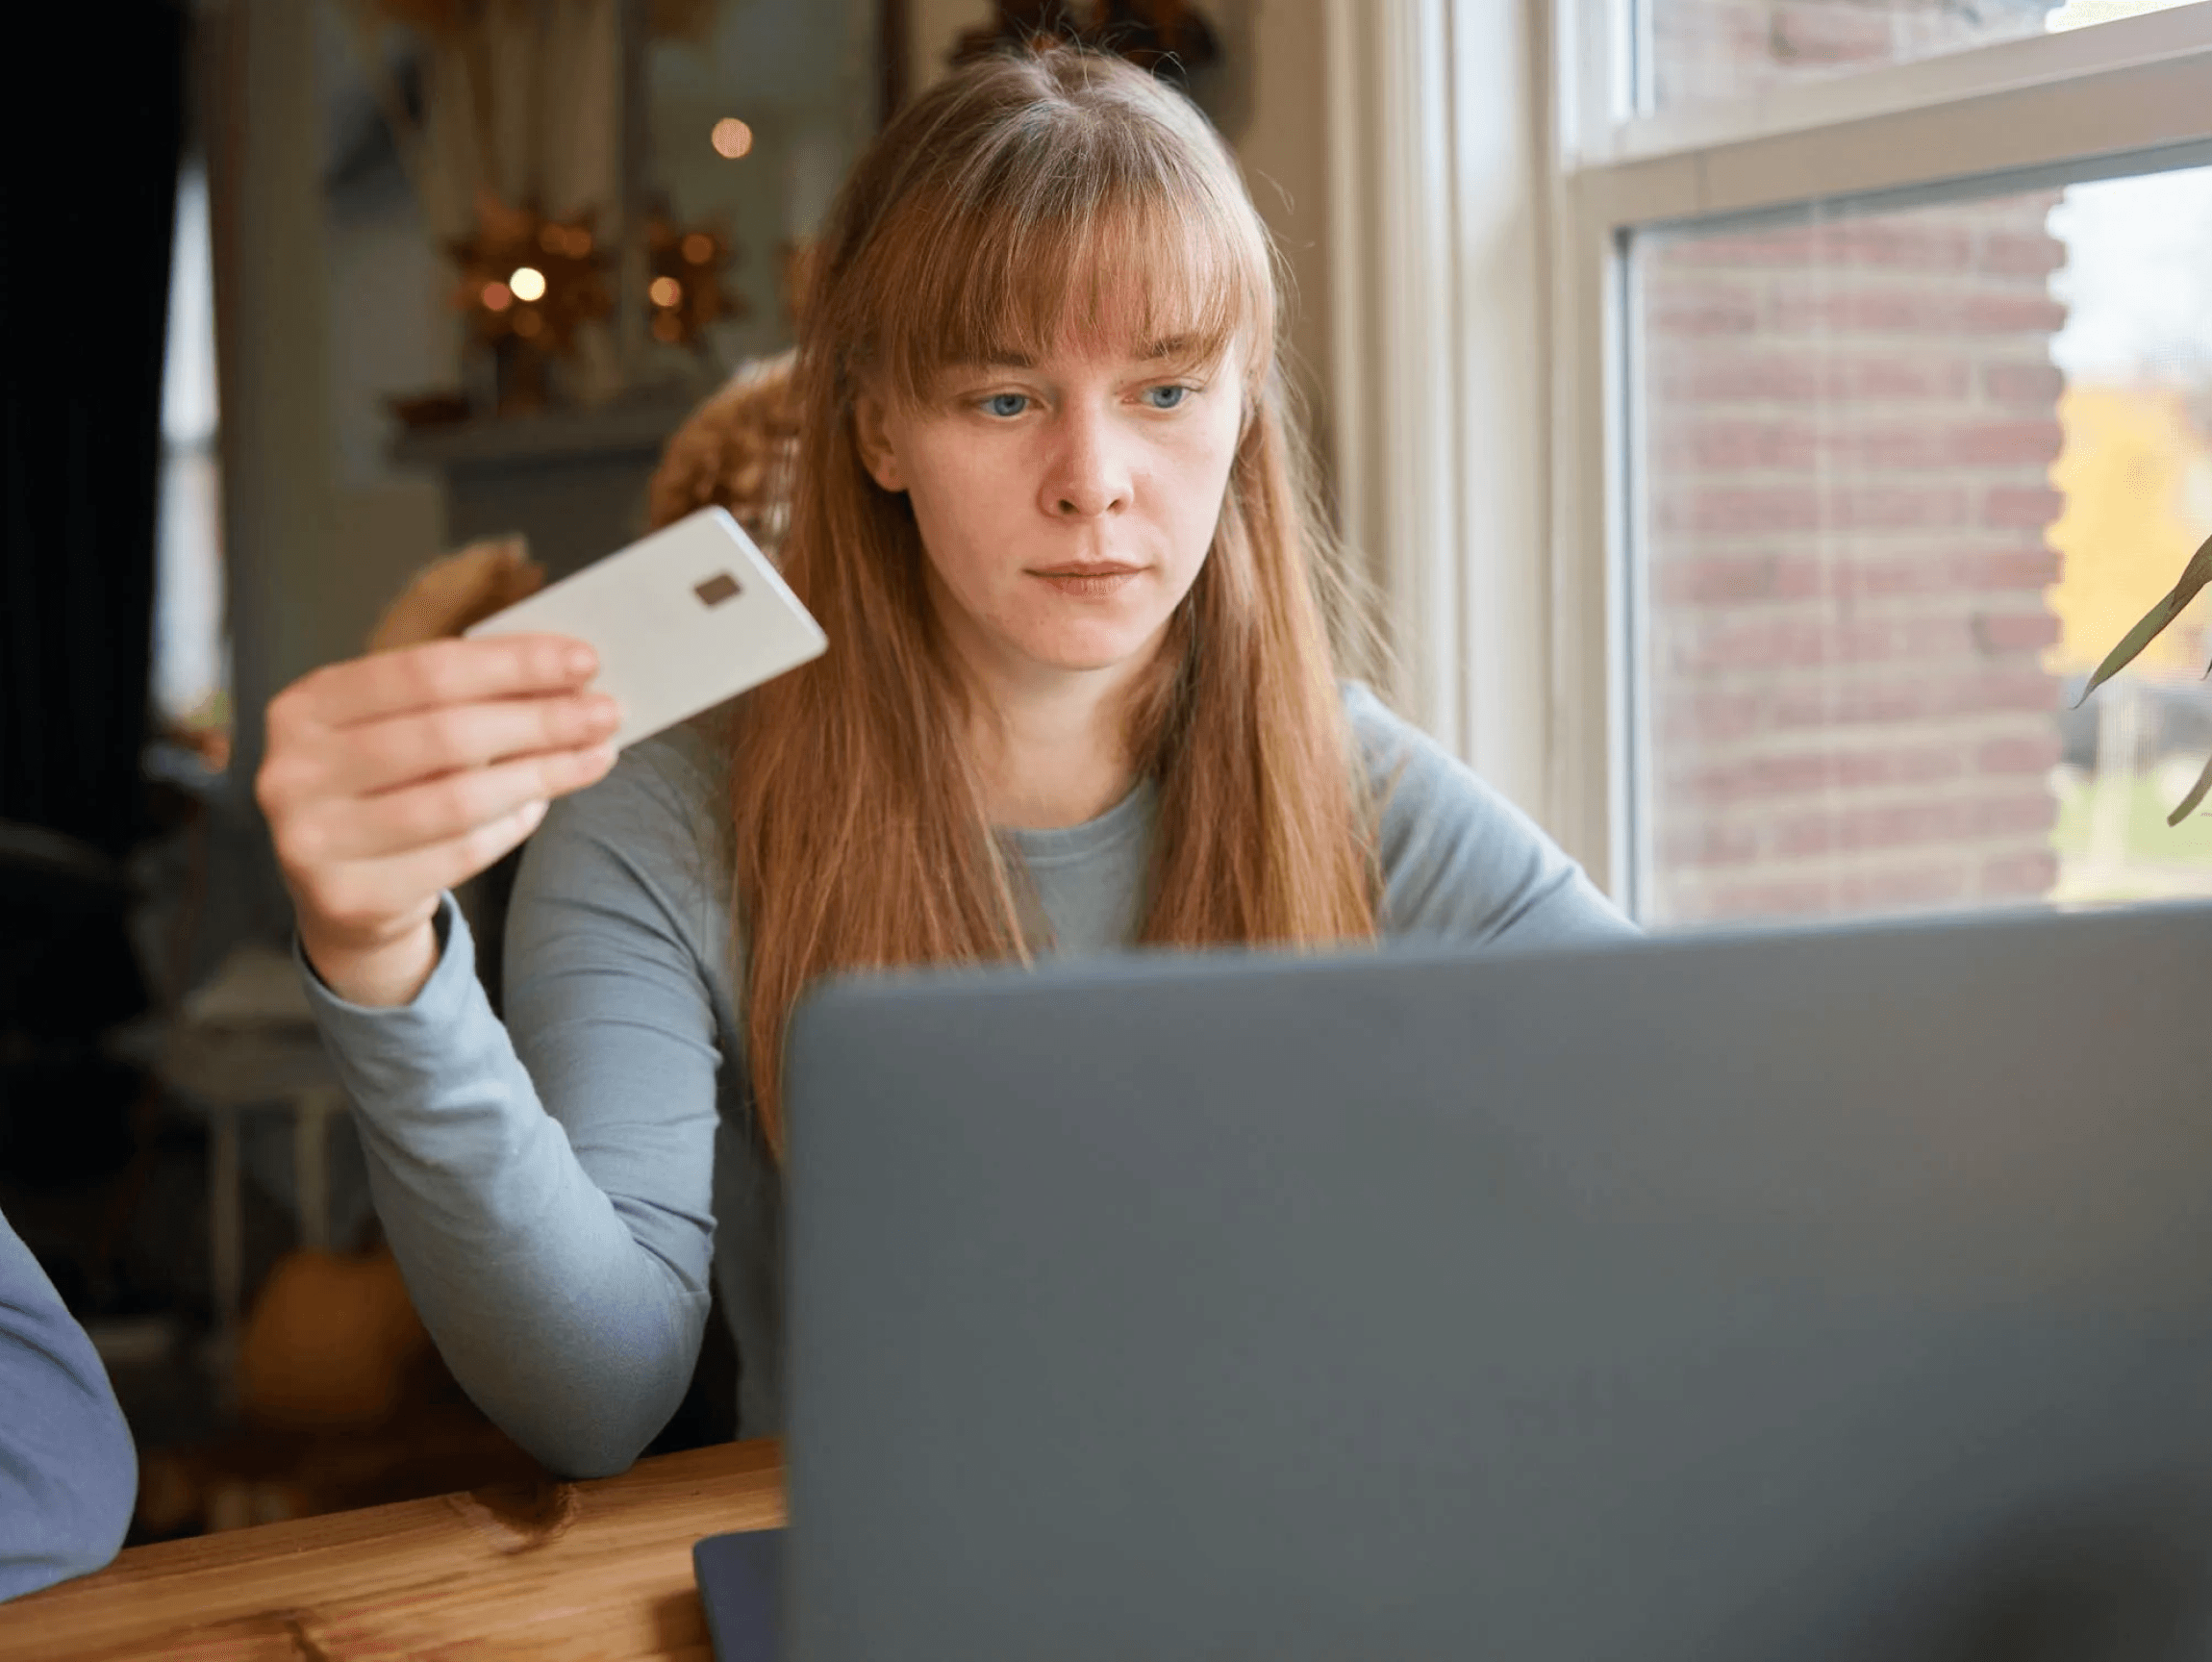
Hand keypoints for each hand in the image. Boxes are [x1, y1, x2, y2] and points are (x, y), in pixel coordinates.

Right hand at [256, 634, 620, 1005]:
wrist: (341, 895)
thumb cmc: (386, 790)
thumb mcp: (399, 729)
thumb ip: (460, 699)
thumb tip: (566, 672)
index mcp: (307, 706)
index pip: (424, 670)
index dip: (511, 663)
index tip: (585, 660)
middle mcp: (294, 770)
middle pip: (446, 735)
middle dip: (540, 719)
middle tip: (606, 711)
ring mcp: (311, 839)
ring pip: (458, 799)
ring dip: (543, 773)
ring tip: (597, 753)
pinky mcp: (348, 896)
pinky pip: (460, 853)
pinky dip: (513, 825)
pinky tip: (545, 802)